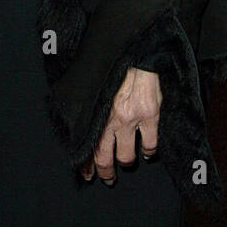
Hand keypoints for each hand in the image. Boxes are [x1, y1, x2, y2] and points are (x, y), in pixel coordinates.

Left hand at [80, 66, 160, 183]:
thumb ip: (87, 104)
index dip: (86, 165)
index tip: (87, 174)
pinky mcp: (149, 115)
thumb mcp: (91, 85)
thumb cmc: (110, 65)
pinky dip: (149, 151)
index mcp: (93, 112)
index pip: (86, 148)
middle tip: (108, 177)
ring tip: (128, 162)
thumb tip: (75, 119)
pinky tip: (147, 151)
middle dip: (105, 172)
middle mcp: (109, 119)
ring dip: (127, 161)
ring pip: (126, 156)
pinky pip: (150, 144)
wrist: (132, 49)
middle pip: (104, 158)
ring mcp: (130, 119)